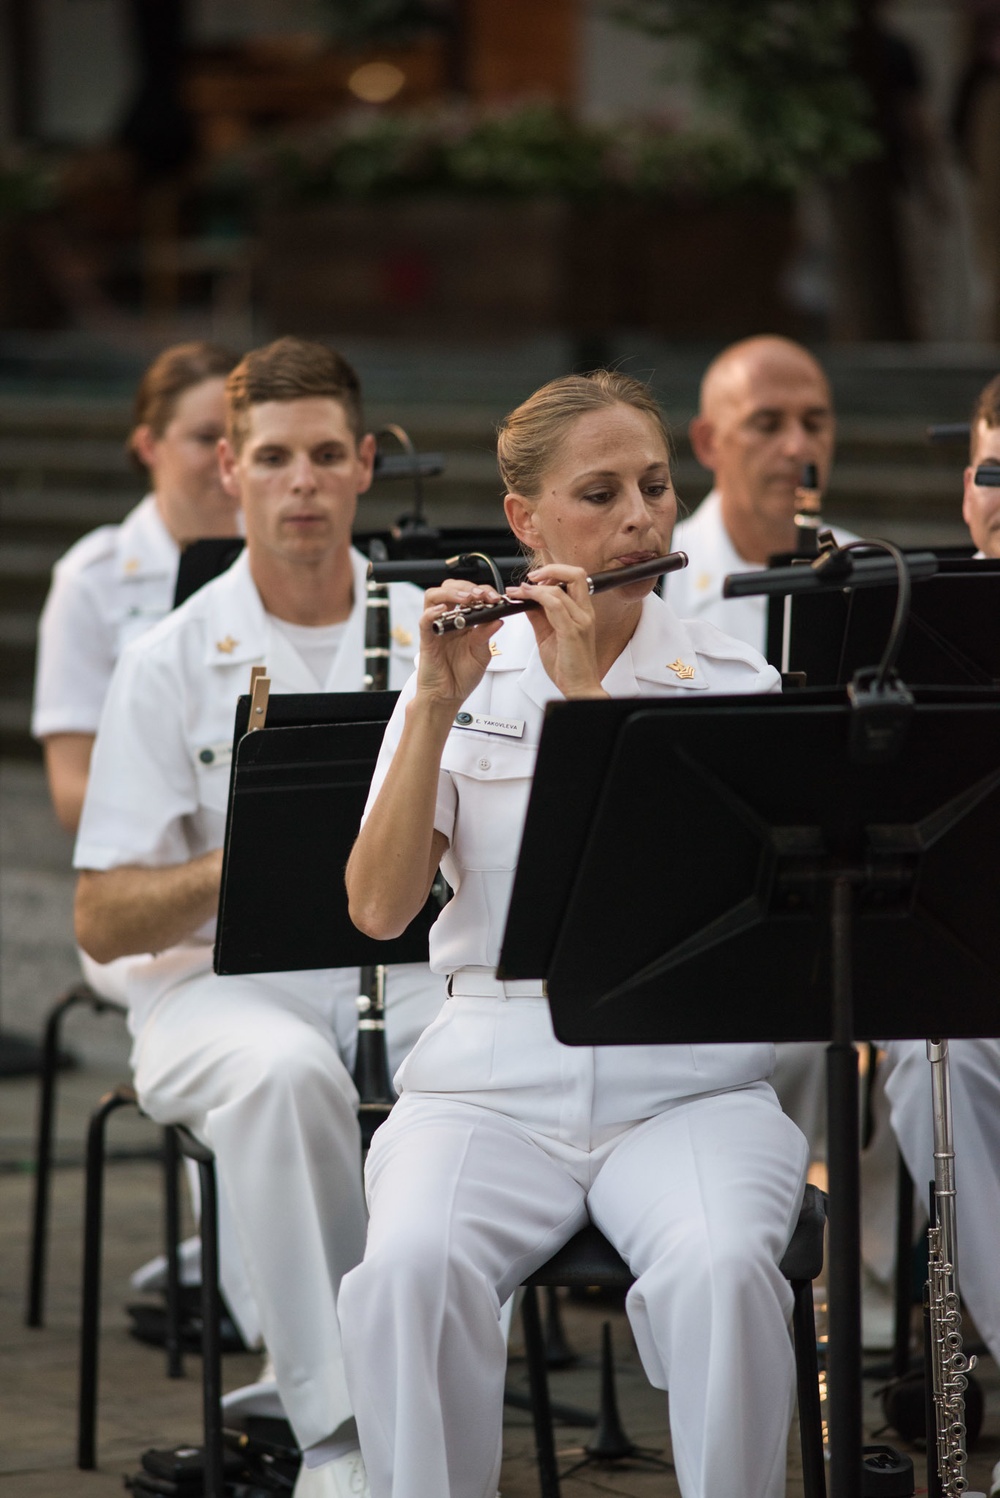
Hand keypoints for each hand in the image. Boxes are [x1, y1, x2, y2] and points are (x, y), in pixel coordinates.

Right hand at [415, 580, 503, 711]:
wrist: (447, 697)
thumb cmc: (462, 676)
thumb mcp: (482, 655)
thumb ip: (487, 635)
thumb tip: (499, 619)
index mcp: (464, 622)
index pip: (470, 595)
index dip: (483, 592)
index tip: (496, 597)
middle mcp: (449, 621)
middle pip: (451, 589)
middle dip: (468, 587)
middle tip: (482, 595)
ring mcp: (436, 628)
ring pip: (434, 596)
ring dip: (451, 593)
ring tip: (467, 599)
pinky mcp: (427, 639)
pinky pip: (424, 620)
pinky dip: (432, 613)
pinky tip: (443, 612)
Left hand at [506, 564, 606, 698]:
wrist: (579, 686)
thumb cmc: (568, 665)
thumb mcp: (547, 635)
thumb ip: (538, 616)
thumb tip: (525, 601)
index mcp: (582, 612)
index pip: (573, 579)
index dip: (553, 572)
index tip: (533, 579)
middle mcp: (584, 613)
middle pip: (576, 574)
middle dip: (551, 569)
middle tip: (530, 577)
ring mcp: (580, 621)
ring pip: (560, 589)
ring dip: (535, 586)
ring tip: (518, 591)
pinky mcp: (572, 631)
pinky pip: (556, 605)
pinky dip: (538, 597)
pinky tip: (525, 597)